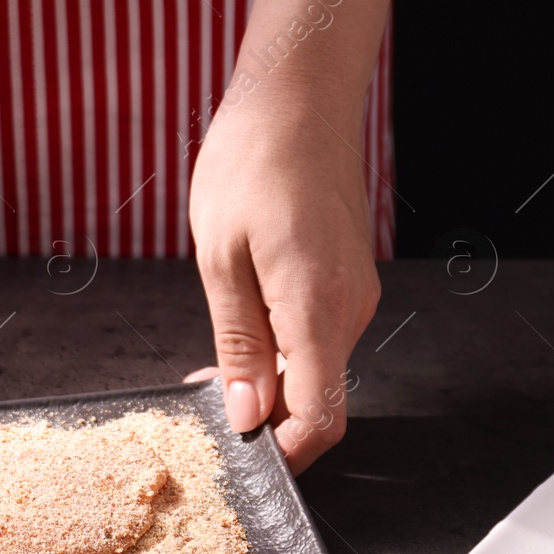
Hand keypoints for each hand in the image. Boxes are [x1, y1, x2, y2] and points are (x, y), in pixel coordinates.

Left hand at [186, 96, 379, 473]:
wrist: (297, 97)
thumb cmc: (253, 161)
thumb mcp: (221, 261)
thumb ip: (238, 345)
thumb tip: (247, 413)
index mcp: (318, 310)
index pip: (320, 419)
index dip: (281, 454)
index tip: (237, 457)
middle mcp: (348, 310)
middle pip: (316, 400)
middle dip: (260, 415)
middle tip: (201, 398)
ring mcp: (352, 294)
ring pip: (314, 369)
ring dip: (266, 381)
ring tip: (211, 362)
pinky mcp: (344, 279)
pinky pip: (314, 336)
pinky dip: (279, 349)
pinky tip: (240, 329)